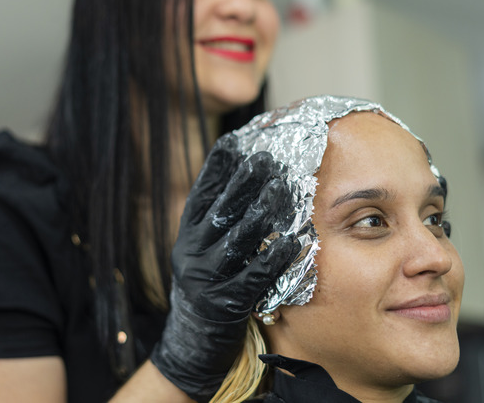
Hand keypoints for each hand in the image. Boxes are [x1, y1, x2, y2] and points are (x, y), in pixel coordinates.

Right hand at [150, 134, 298, 401]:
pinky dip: (277, 257)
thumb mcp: (203, 249)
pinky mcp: (226, 303)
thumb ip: (219, 218)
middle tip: (273, 156)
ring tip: (286, 187)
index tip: (244, 139)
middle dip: (248, 180)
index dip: (223, 164)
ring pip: (239, 237)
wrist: (190, 345)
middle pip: (223, 208)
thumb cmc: (206, 287)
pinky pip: (256, 276)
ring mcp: (206, 277)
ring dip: (265, 211)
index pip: (203, 190)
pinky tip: (296, 240)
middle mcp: (192, 250)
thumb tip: (247, 175)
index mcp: (187, 233)